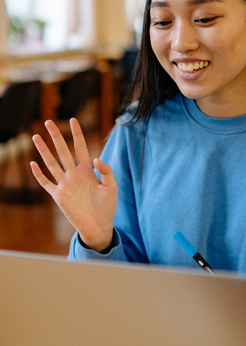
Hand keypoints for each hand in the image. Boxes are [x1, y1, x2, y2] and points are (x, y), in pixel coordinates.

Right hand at [31, 118, 116, 252]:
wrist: (99, 225)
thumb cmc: (107, 207)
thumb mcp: (112, 187)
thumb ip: (107, 171)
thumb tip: (96, 159)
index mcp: (88, 170)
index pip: (80, 147)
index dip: (77, 134)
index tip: (73, 120)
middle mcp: (74, 174)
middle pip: (63, 151)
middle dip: (56, 136)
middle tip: (49, 122)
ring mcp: (65, 184)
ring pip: (52, 163)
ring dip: (43, 151)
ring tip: (36, 137)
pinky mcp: (58, 196)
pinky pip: (46, 183)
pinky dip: (39, 174)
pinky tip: (33, 164)